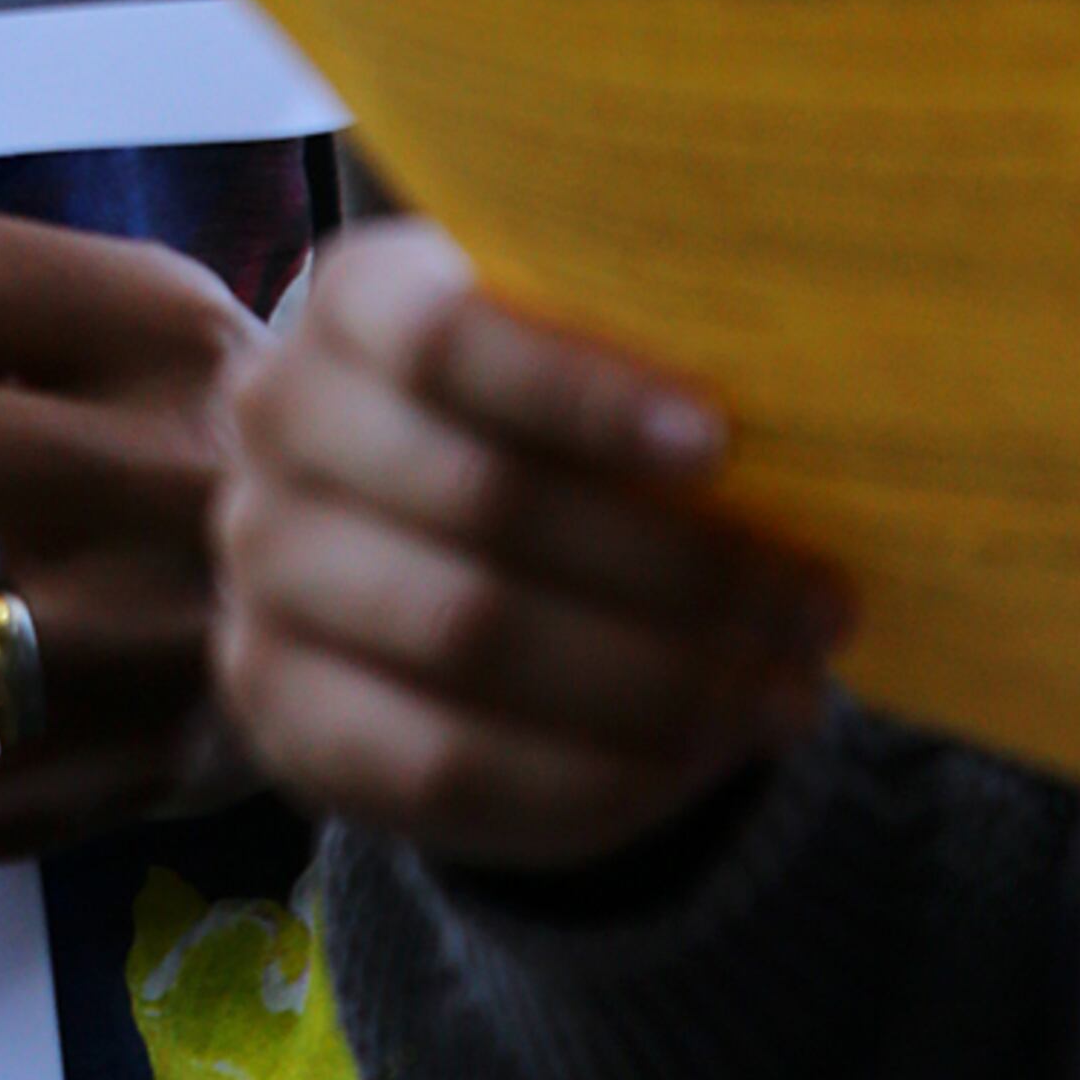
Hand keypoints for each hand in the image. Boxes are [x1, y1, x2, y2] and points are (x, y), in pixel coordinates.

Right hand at [215, 218, 847, 871]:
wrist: (421, 545)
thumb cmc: (545, 428)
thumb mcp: (579, 364)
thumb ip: (651, 369)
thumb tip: (817, 411)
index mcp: (353, 305)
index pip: (446, 342)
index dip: (581, 394)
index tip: (720, 442)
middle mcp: (278, 426)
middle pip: (480, 500)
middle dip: (675, 566)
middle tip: (817, 603)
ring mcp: (261, 575)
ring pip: (468, 637)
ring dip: (656, 679)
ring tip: (784, 692)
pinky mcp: (282, 710)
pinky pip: (446, 764)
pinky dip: (595, 774)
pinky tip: (697, 761)